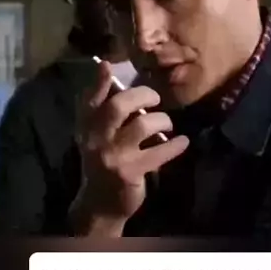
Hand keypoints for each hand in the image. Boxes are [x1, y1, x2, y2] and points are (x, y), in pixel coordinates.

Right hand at [74, 60, 188, 233]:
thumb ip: (103, 106)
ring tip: (167, 124)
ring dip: (162, 121)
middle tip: (156, 98)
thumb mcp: (97, 134)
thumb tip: (108, 68)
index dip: (100, 81)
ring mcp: (113, 155)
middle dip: (142, 95)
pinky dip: (175, 145)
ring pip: (142, 125)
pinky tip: (183, 142)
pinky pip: (159, 152)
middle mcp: (96, 138)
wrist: (100, 204)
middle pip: (119, 106)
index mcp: (87, 126)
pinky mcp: (130, 172)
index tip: (109, 65)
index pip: (90, 98)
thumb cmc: (104, 160)